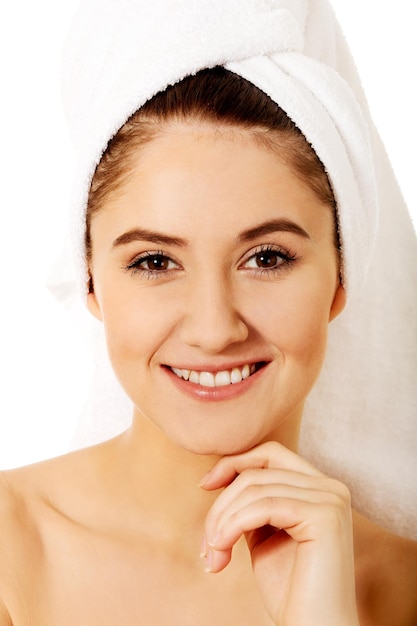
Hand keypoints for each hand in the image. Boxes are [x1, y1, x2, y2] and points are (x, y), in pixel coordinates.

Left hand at [200, 441, 359, 625]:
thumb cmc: (289, 588)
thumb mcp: (264, 533)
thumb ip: (253, 502)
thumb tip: (221, 475)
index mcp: (320, 487)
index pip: (271, 454)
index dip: (235, 462)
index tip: (205, 485)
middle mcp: (331, 487)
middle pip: (258, 472)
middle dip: (222, 503)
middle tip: (206, 543)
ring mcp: (331, 499)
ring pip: (255, 489)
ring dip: (222, 521)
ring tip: (212, 555)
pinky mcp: (325, 516)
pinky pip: (263, 506)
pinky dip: (233, 525)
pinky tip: (220, 549)